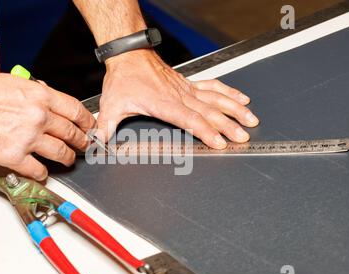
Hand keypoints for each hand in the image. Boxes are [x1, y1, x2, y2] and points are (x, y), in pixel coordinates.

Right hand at [0, 74, 94, 179]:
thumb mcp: (15, 82)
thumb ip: (37, 92)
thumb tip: (48, 99)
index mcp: (41, 97)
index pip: (76, 111)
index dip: (87, 122)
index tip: (90, 127)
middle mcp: (38, 117)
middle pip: (72, 133)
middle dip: (82, 142)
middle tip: (83, 145)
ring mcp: (28, 138)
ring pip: (60, 153)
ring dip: (67, 158)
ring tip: (68, 160)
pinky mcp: (14, 156)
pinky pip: (37, 169)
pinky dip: (43, 173)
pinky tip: (42, 172)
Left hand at [97, 50, 258, 147]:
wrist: (129, 54)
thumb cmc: (123, 79)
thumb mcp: (111, 105)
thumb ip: (105, 127)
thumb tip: (97, 143)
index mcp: (164, 104)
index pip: (190, 119)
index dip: (206, 131)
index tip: (220, 141)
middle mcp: (179, 95)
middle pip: (209, 111)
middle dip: (228, 124)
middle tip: (244, 135)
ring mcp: (186, 88)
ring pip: (216, 98)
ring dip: (234, 108)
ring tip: (251, 118)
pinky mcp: (188, 83)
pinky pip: (213, 86)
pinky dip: (228, 92)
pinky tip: (241, 98)